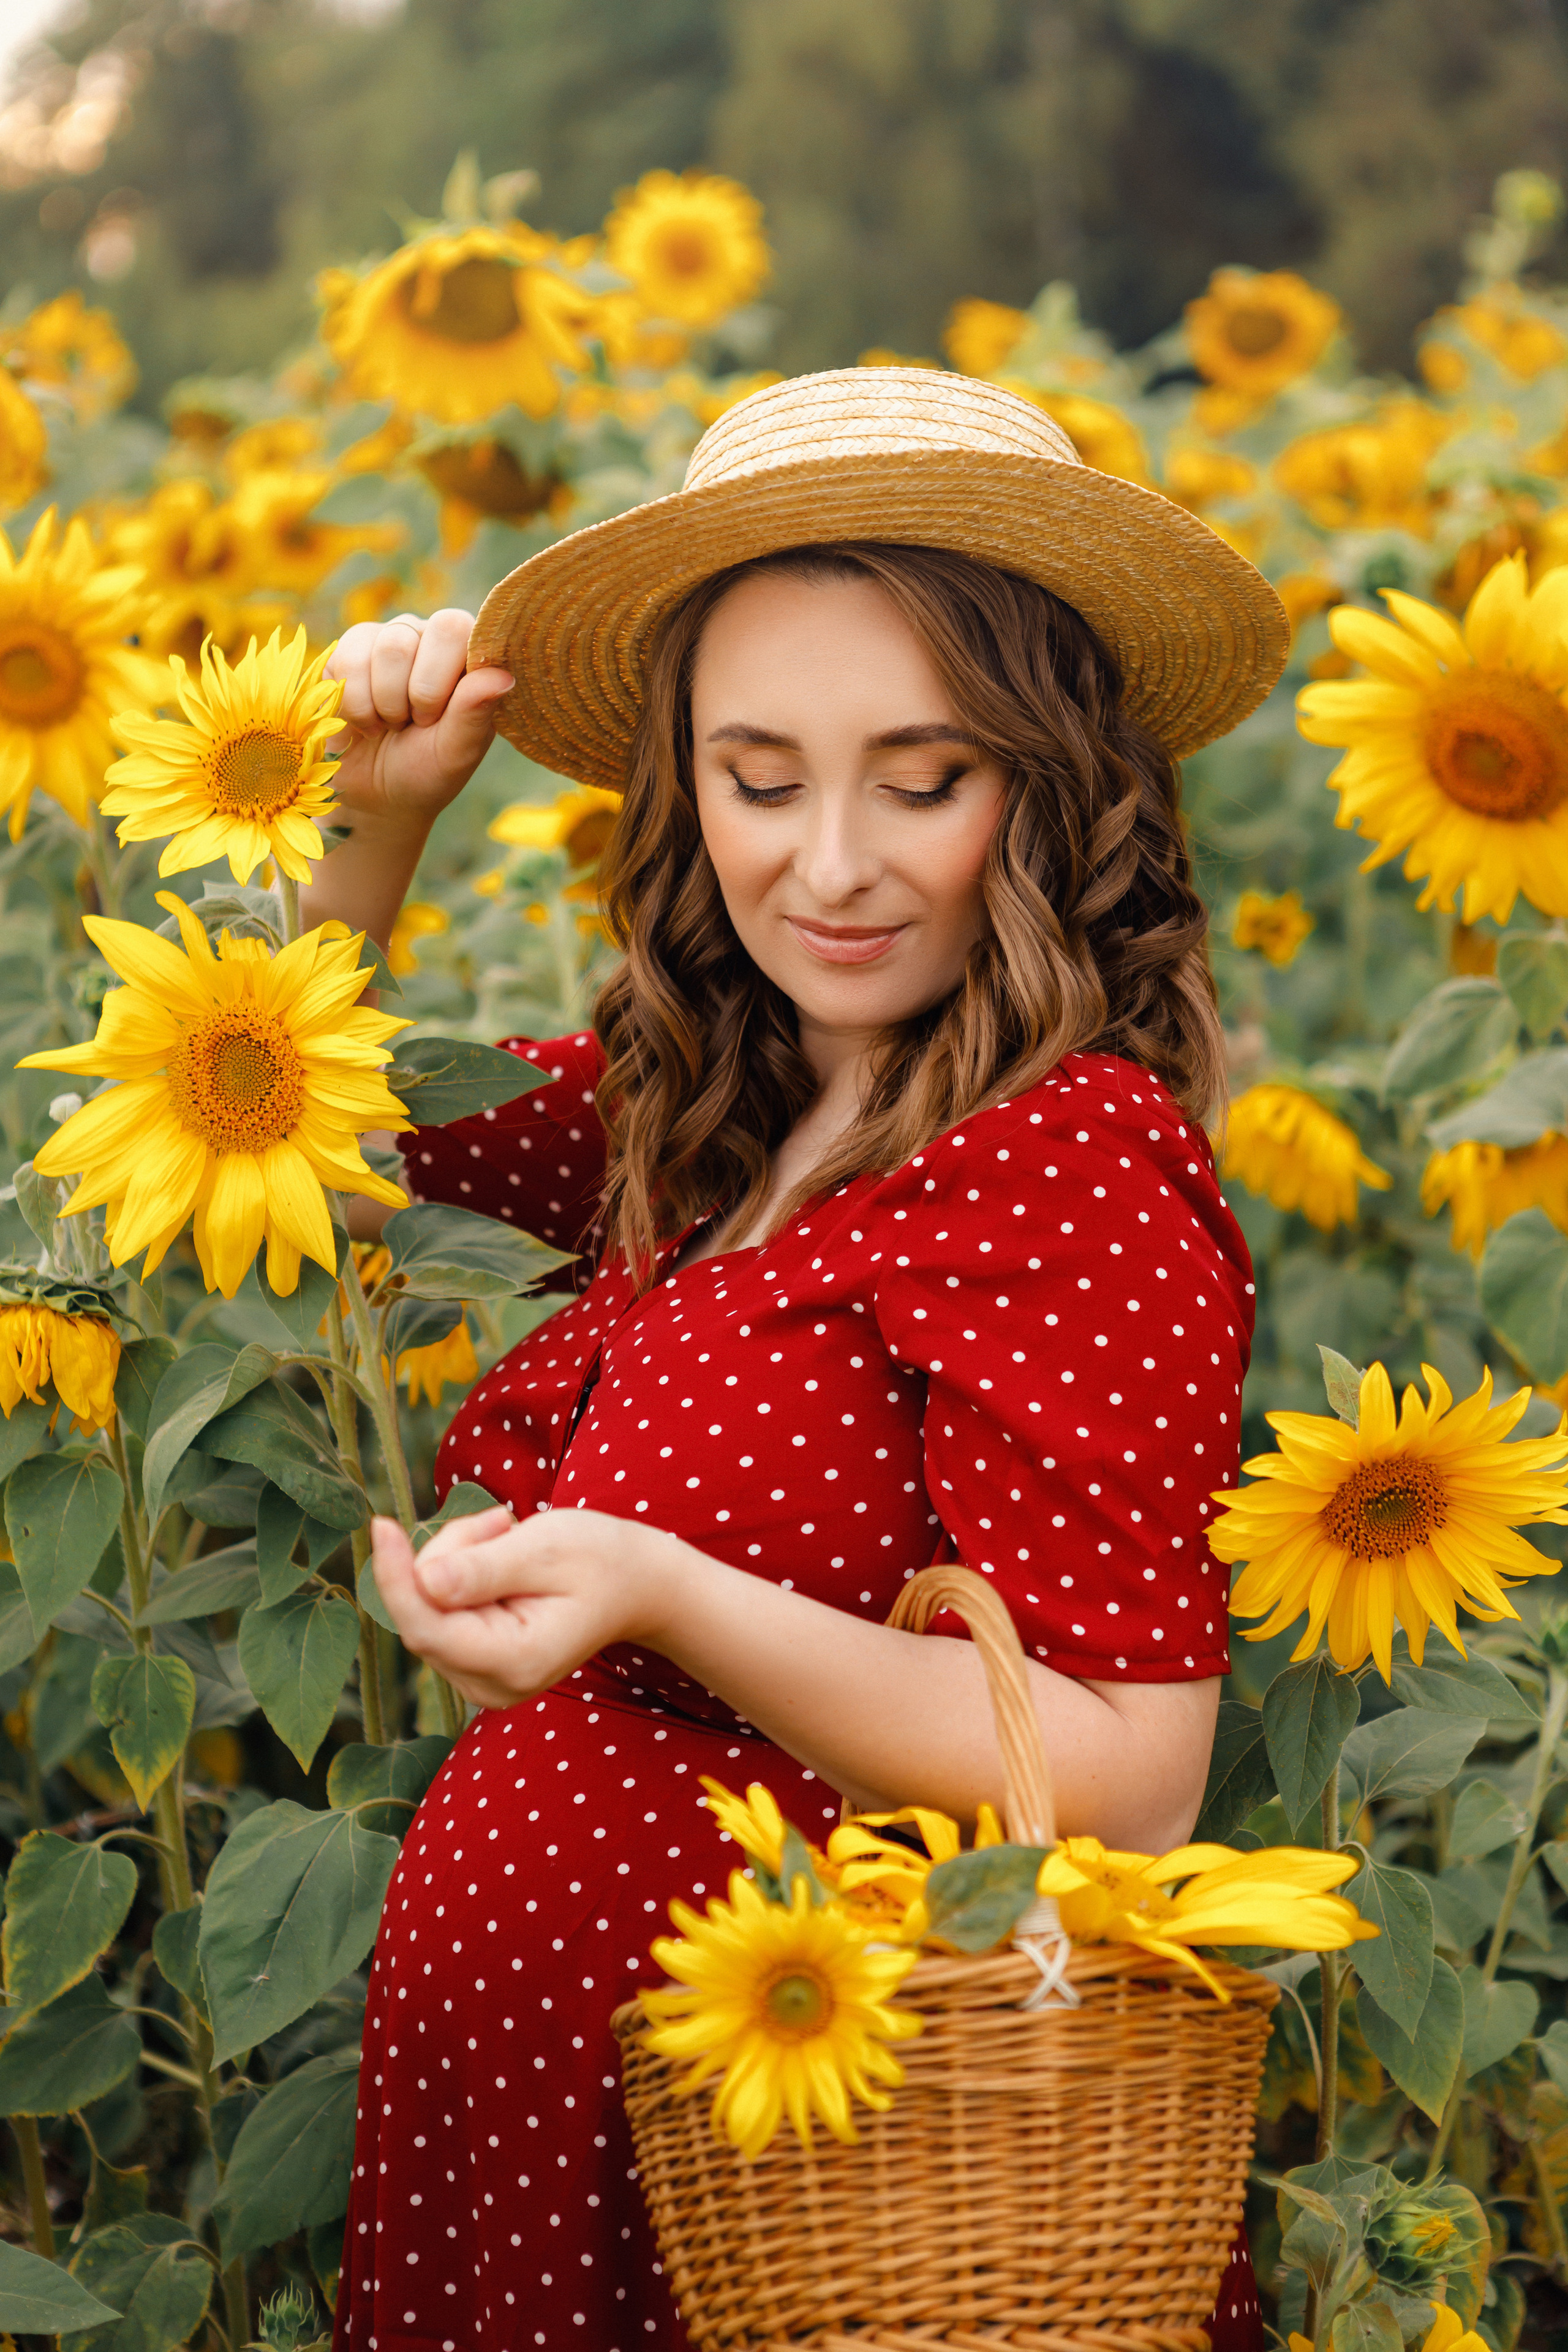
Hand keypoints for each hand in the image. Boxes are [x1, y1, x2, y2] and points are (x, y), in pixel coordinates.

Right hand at [324, 609, 512, 835]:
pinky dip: (356, 705)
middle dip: (412, 695)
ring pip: (383, 648)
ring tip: (391, 724)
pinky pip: (348, 660)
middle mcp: (429, 637)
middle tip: (416, 723)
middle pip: (412, 635)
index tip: (436, 718)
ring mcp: (388, 638)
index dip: (439, 679)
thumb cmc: (425, 771)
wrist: (376, 795)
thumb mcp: (454, 753)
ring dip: (385, 704)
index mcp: (465, 656)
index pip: (455, 628)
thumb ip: (475, 713)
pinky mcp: (350, 650)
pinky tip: (365, 721)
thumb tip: (503, 676)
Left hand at [371, 1505, 684, 1710]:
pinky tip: (503, 1557)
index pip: (427, 1628)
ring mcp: (480, 1680)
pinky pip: (440, 1610)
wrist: (638, 1584)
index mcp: (514, 1662)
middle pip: (425, 1611)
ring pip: (428, 1607)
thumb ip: (484, 1568)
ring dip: (458, 1558)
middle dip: (449, 1554)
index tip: (381, 1524)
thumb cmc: (601, 1559)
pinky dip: (461, 1573)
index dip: (395, 1577)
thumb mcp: (546, 1549)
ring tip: (511, 1536)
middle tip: (502, 1520)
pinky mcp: (474, 1663)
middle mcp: (491, 1685)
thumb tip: (424, 1580)